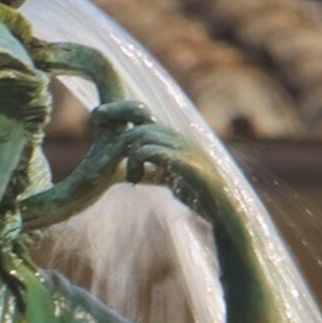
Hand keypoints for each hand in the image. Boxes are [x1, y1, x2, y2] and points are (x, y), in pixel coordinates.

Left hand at [92, 112, 228, 222]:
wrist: (227, 213)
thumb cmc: (199, 196)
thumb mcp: (170, 178)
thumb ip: (153, 169)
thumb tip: (133, 169)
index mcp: (175, 138)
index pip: (145, 113)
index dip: (120, 109)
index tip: (96, 115)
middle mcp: (181, 137)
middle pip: (141, 115)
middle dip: (115, 116)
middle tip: (94, 124)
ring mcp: (185, 148)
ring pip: (143, 135)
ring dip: (124, 154)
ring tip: (124, 175)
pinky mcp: (187, 164)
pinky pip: (153, 152)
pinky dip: (136, 162)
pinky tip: (133, 180)